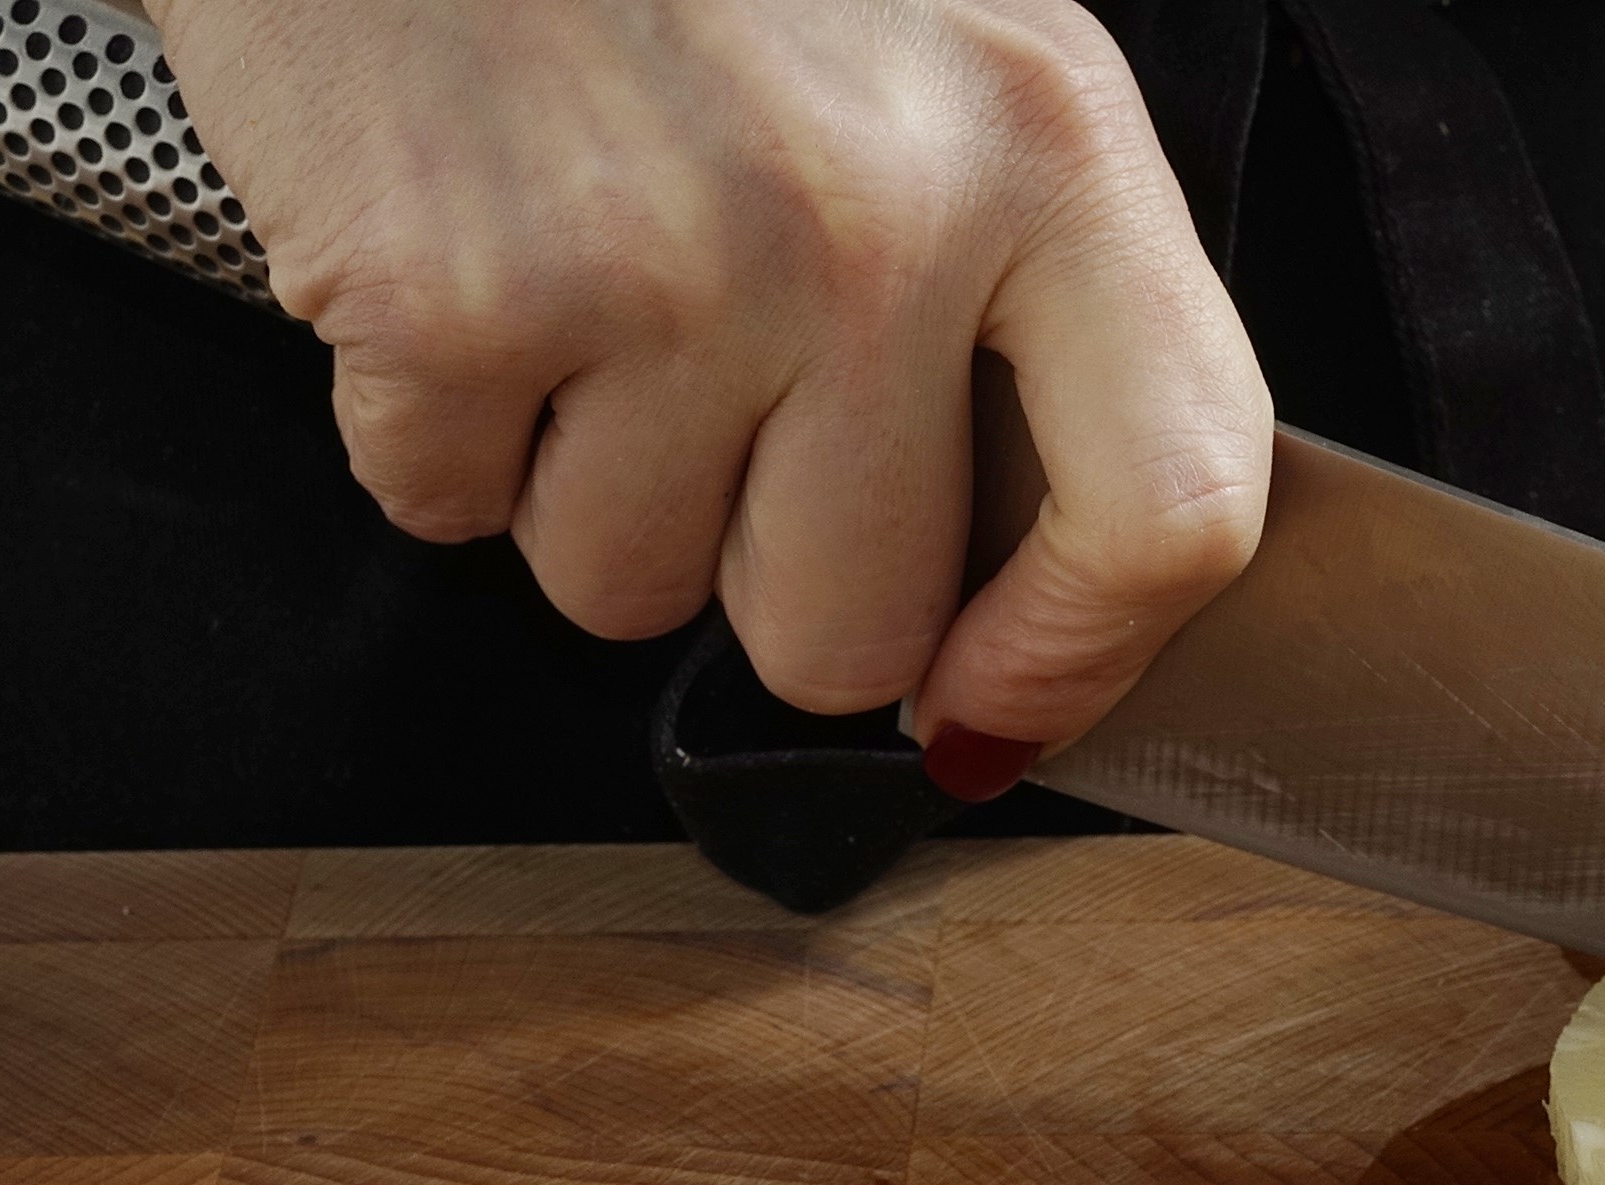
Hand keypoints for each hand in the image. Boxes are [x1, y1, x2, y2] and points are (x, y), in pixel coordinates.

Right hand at [147, 0, 1272, 791]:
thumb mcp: (945, 50)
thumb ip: (1030, 297)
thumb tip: (1020, 625)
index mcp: (1048, 142)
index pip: (1167, 510)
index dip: (1076, 658)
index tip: (993, 700)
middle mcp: (878, 219)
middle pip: (849, 632)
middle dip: (766, 574)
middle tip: (718, 407)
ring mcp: (664, 265)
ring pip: (633, 589)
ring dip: (592, 485)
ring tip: (581, 282)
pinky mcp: (451, 293)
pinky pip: (449, 507)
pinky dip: (436, 420)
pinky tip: (465, 255)